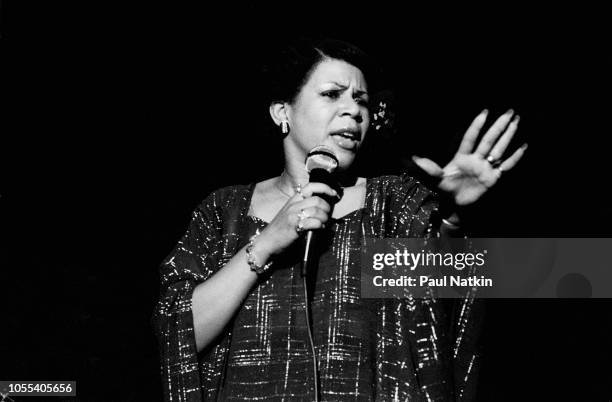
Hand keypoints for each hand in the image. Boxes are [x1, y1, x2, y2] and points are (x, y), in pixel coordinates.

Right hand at [254, 183, 336, 257]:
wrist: (266, 242)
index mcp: (293, 200)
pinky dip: (319, 226)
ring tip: (322, 223)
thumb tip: (321, 208)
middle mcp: (293, 205)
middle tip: (327, 215)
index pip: (310, 186)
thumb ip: (302, 207)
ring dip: (324, 218)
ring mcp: (293, 215)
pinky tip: (318, 229)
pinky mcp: (294, 226)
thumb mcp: (289, 213)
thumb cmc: (280, 229)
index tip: (333, 193)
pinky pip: (313, 223)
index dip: (325, 188)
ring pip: (317, 211)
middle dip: (327, 208)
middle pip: (317, 200)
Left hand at [412, 109, 526, 205]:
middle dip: (499, 126)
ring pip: (499, 148)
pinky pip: (506, 166)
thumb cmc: (444, 189)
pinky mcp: (493, 178)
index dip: (476, 126)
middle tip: (509, 111)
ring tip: (516, 121)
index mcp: (462, 157)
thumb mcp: (435, 179)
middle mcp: (476, 159)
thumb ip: (428, 169)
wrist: (453, 204)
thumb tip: (412, 159)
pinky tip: (523, 146)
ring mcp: (485, 167)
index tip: (484, 112)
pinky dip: (515, 157)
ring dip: (508, 135)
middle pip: (489, 139)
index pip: (471, 138)